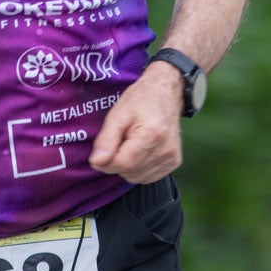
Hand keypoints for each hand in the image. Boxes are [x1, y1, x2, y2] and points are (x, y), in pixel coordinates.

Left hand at [89, 62, 183, 182]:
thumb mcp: (118, 114)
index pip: (121, 163)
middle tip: (121, 139)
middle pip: (129, 172)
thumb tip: (96, 162)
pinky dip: (139, 168)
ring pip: (137, 177)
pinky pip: (148, 177)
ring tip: (132, 144)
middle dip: (117, 161)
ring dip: (128, 166)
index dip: (107, 159)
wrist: (166, 93)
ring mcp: (171, 158)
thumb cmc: (141, 100)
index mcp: (152, 134)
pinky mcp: (174, 162)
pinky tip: (141, 151)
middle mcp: (165, 149)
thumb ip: (106, 140)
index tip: (107, 145)